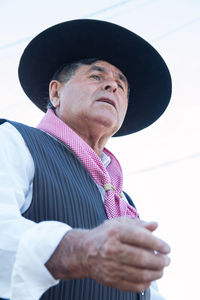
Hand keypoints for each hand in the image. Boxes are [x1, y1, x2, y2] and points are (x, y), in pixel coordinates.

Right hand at [46, 217, 169, 292]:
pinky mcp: (111, 280)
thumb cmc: (104, 236)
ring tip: (161, 269)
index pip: (140, 237)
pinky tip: (150, 277)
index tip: (166, 248)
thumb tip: (155, 225)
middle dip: (160, 261)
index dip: (157, 243)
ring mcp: (110, 266)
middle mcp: (111, 249)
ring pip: (140, 274)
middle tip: (166, 260)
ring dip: (156, 273)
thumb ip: (138, 224)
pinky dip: (146, 283)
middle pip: (142, 258)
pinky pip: (134, 285)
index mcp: (115, 232)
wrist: (83, 252)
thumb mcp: (118, 223)